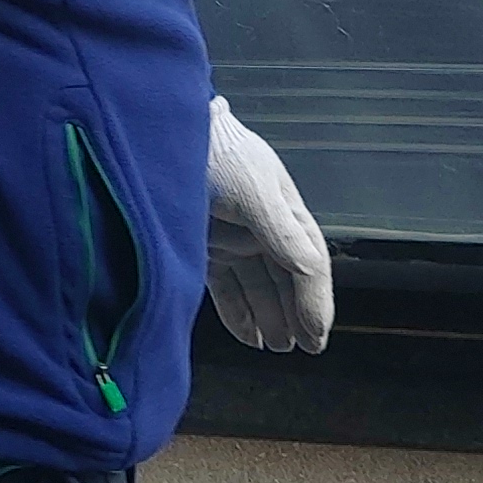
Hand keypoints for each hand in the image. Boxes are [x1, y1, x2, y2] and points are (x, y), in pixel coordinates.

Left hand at [205, 96, 334, 353]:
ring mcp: (233, 239)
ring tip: (278, 347)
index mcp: (285, 212)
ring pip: (259, 288)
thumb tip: (311, 270)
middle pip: (287, 280)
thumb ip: (281, 233)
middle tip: (304, 348)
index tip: (316, 335)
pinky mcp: (205, 249)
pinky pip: (227, 288)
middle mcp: (263, 228)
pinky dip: (239, 313)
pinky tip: (249, 336)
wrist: (166, 135)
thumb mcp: (254, 192)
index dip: (316, 301)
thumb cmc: (216, 153)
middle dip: (296, 315)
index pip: (310, 264)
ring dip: (271, 318)